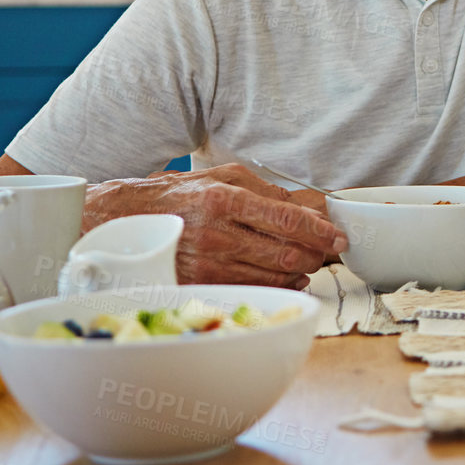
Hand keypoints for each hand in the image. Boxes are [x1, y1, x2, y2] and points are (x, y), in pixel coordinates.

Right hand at [83, 163, 347, 288]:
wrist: (125, 222)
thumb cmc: (179, 195)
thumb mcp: (223, 177)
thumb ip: (268, 192)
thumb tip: (310, 208)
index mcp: (225, 200)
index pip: (287, 221)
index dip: (320, 231)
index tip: (339, 236)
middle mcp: (217, 234)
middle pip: (286, 253)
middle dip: (316, 253)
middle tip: (329, 249)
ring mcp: (208, 264)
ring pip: (274, 274)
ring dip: (301, 269)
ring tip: (310, 259)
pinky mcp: (201, 285)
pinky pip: (253, 288)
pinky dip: (278, 282)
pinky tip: (288, 274)